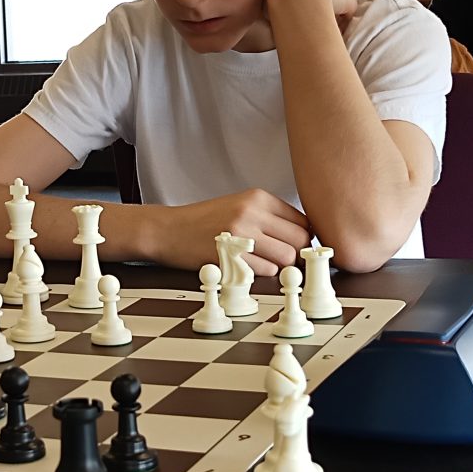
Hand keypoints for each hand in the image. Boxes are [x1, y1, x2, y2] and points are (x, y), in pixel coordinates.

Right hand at [154, 190, 311, 275]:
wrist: (168, 229)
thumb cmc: (203, 221)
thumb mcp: (239, 205)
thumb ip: (270, 217)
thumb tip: (304, 238)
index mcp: (258, 197)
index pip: (303, 221)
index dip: (301, 239)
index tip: (291, 247)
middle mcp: (252, 212)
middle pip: (300, 240)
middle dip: (295, 255)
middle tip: (279, 260)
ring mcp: (241, 234)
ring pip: (286, 258)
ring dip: (279, 267)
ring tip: (260, 263)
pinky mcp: (231, 255)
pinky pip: (266, 271)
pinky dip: (261, 274)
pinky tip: (246, 267)